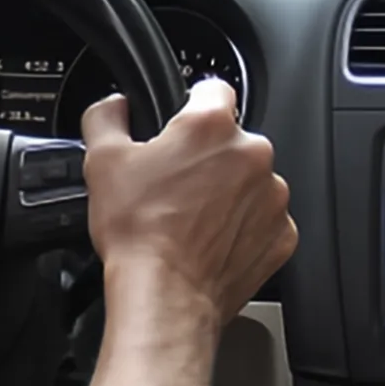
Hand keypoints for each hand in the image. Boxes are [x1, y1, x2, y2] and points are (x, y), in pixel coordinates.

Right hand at [80, 78, 295, 325]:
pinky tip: (210, 241)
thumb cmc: (139, 232)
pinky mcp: (282, 235)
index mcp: (211, 126)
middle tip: (175, 184)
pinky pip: (263, 219)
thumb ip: (107, 117)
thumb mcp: (103, 161)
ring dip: (228, 191)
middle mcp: (252, 155)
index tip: (180, 125)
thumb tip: (114, 106)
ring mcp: (273, 197)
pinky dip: (242, 227)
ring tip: (191, 218)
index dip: (191, 105)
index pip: (213, 88)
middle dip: (207, 156)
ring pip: (250, 180)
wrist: (165, 297)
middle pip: (231, 139)